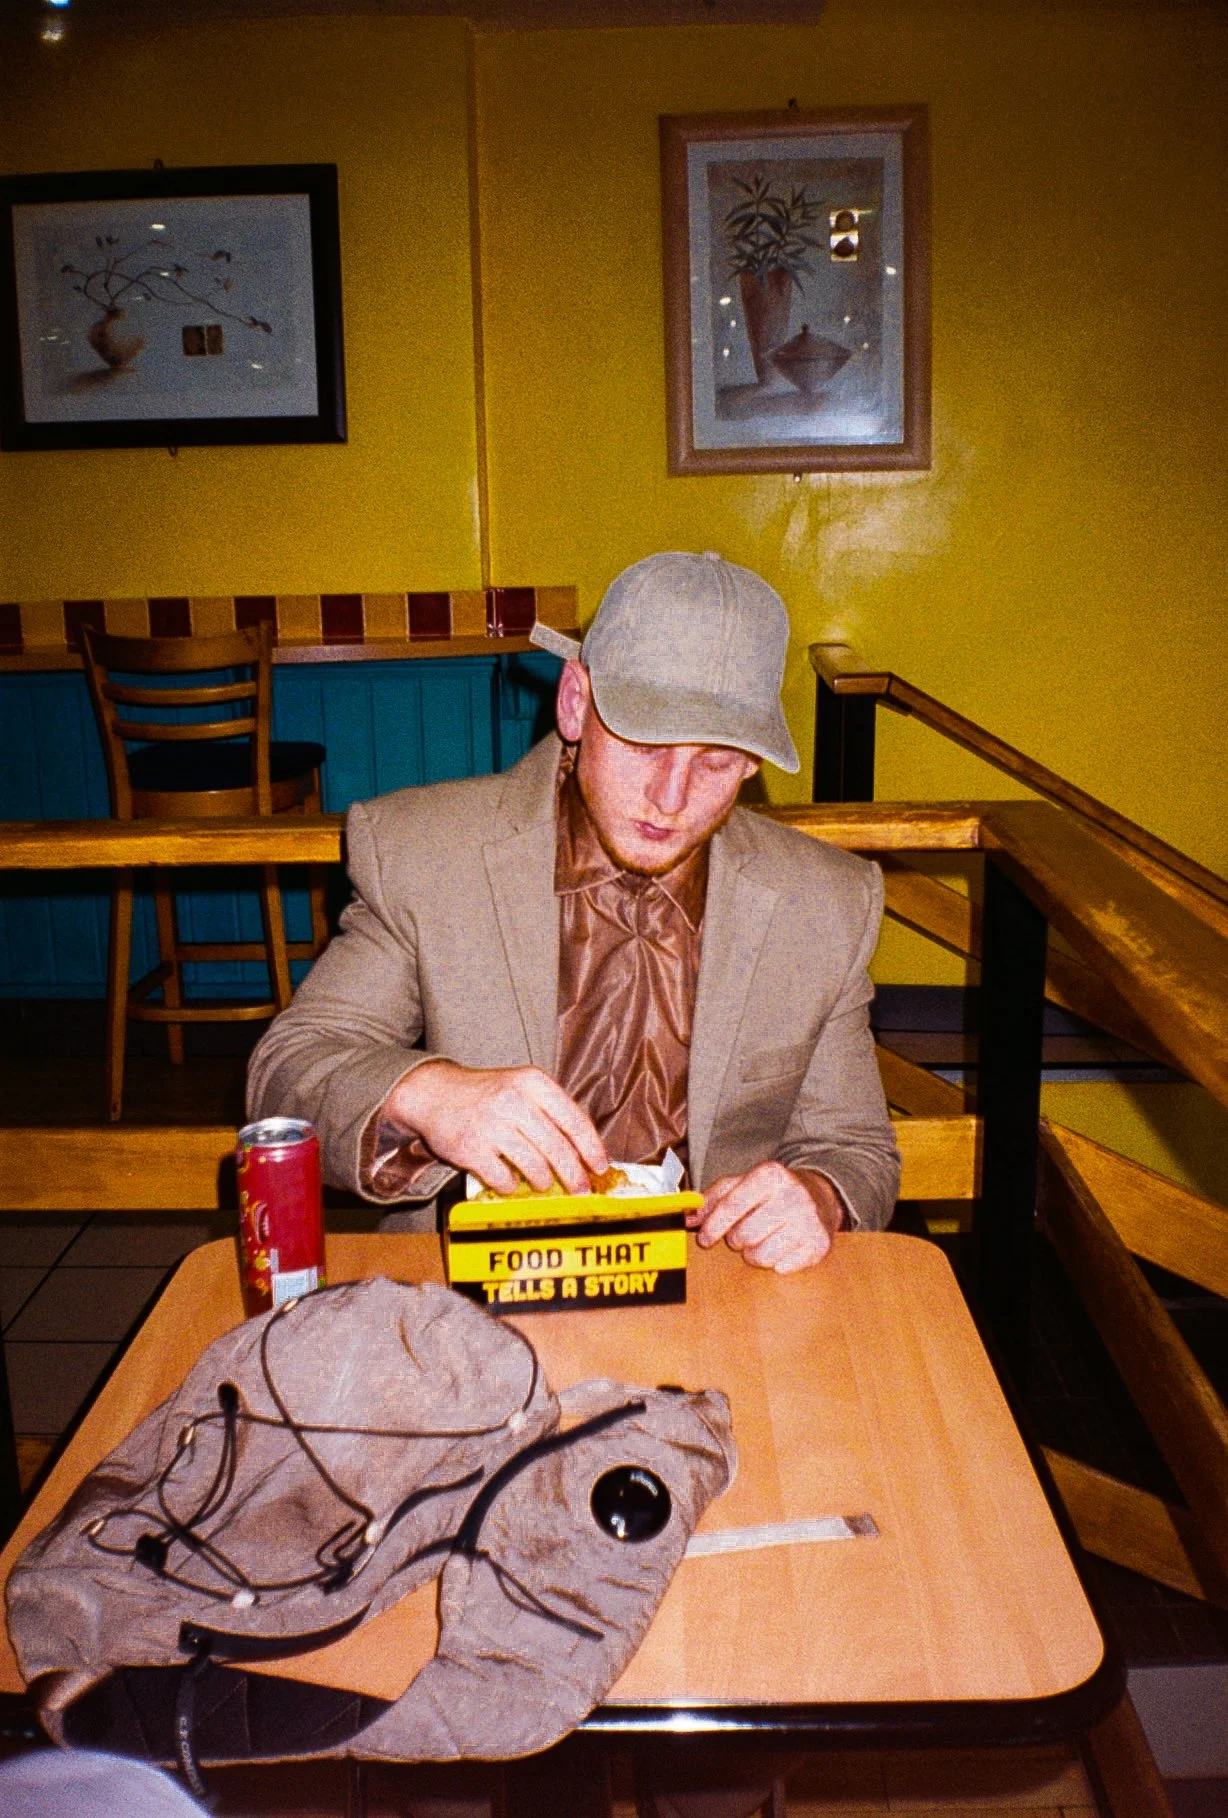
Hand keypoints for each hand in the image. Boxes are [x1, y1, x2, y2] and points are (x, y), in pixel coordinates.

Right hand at [382, 1060, 608, 1195]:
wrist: (435, 1093)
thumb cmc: (486, 1094)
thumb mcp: (521, 1086)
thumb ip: (551, 1111)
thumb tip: (584, 1151)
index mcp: (533, 1083)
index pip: (574, 1120)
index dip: (591, 1148)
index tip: (600, 1167)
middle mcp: (514, 1100)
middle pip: (558, 1148)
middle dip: (574, 1175)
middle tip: (581, 1189)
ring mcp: (492, 1124)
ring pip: (535, 1166)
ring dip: (544, 1181)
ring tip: (543, 1183)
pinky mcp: (471, 1148)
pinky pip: (504, 1179)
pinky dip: (512, 1186)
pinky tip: (511, 1182)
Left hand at [688, 1162, 844, 1272]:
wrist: (819, 1198)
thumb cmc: (771, 1193)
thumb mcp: (742, 1185)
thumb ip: (713, 1199)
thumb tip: (687, 1218)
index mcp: (770, 1175)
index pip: (732, 1205)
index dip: (713, 1226)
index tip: (704, 1239)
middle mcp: (793, 1195)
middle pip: (744, 1234)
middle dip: (736, 1240)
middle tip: (742, 1236)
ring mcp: (809, 1221)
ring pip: (761, 1256)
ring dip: (753, 1255)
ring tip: (760, 1241)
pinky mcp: (820, 1245)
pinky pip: (781, 1268)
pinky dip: (775, 1263)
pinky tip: (780, 1248)